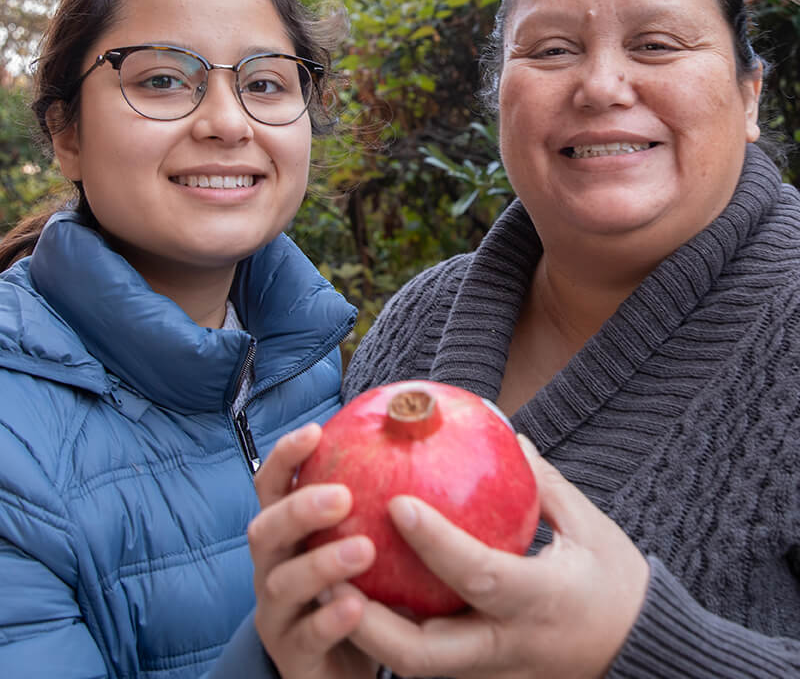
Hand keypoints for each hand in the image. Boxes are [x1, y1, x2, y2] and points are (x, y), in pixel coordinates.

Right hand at [248, 423, 378, 678]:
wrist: (340, 666)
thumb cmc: (357, 589)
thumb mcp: (361, 541)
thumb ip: (376, 502)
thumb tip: (420, 439)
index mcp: (287, 533)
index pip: (271, 486)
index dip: (285, 457)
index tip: (316, 432)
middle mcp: (274, 566)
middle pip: (265, 530)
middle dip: (299, 509)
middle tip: (343, 496)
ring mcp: (277, 612)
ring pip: (282, 583)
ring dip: (320, 563)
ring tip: (364, 550)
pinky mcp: (292, 655)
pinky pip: (305, 637)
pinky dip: (329, 619)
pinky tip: (357, 606)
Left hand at [343, 435, 649, 678]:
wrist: (642, 651)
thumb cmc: (617, 582)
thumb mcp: (588, 525)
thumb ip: (542, 483)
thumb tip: (507, 435)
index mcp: (540, 601)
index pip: (479, 575)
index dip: (436, 541)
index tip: (396, 502)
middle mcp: (509, 645)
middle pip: (424, 654)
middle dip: (369, 622)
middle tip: (331, 570)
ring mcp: (495, 671)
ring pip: (418, 667)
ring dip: (369, 632)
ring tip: (332, 583)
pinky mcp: (486, 677)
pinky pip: (431, 659)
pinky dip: (395, 631)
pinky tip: (369, 592)